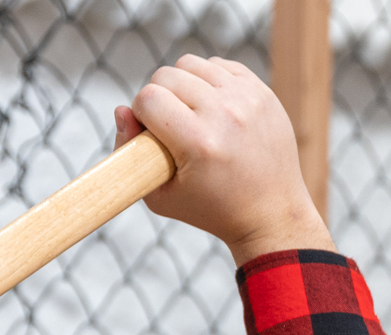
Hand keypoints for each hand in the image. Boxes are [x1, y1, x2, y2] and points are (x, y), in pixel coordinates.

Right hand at [115, 55, 335, 265]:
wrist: (270, 213)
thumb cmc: (212, 209)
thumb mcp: (161, 196)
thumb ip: (130, 152)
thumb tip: (121, 110)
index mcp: (199, 142)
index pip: (148, 98)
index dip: (140, 115)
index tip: (151, 135)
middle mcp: (225, 114)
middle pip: (166, 76)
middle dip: (159, 98)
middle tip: (170, 127)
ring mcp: (247, 98)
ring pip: (191, 64)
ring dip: (182, 85)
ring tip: (189, 114)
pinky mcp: (261, 91)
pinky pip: (219, 65)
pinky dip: (208, 81)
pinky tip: (211, 107)